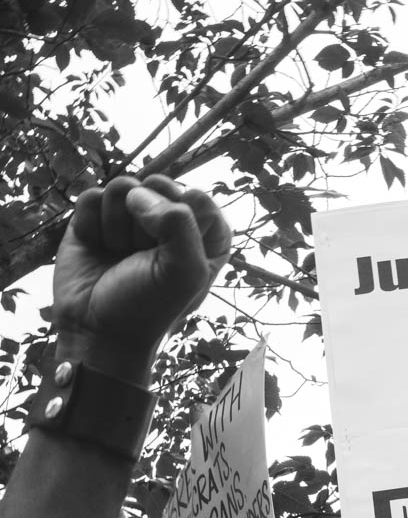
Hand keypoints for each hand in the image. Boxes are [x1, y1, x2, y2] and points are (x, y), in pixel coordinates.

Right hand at [53, 174, 231, 377]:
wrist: (97, 332)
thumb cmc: (149, 308)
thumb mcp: (184, 272)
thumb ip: (180, 222)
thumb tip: (138, 192)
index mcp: (204, 236)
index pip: (197, 197)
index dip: (179, 221)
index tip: (170, 254)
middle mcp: (169, 222)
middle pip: (157, 185)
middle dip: (145, 221)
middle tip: (142, 256)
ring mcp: (130, 218)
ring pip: (121, 186)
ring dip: (117, 225)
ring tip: (119, 255)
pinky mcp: (95, 219)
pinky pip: (91, 197)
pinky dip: (91, 224)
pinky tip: (98, 248)